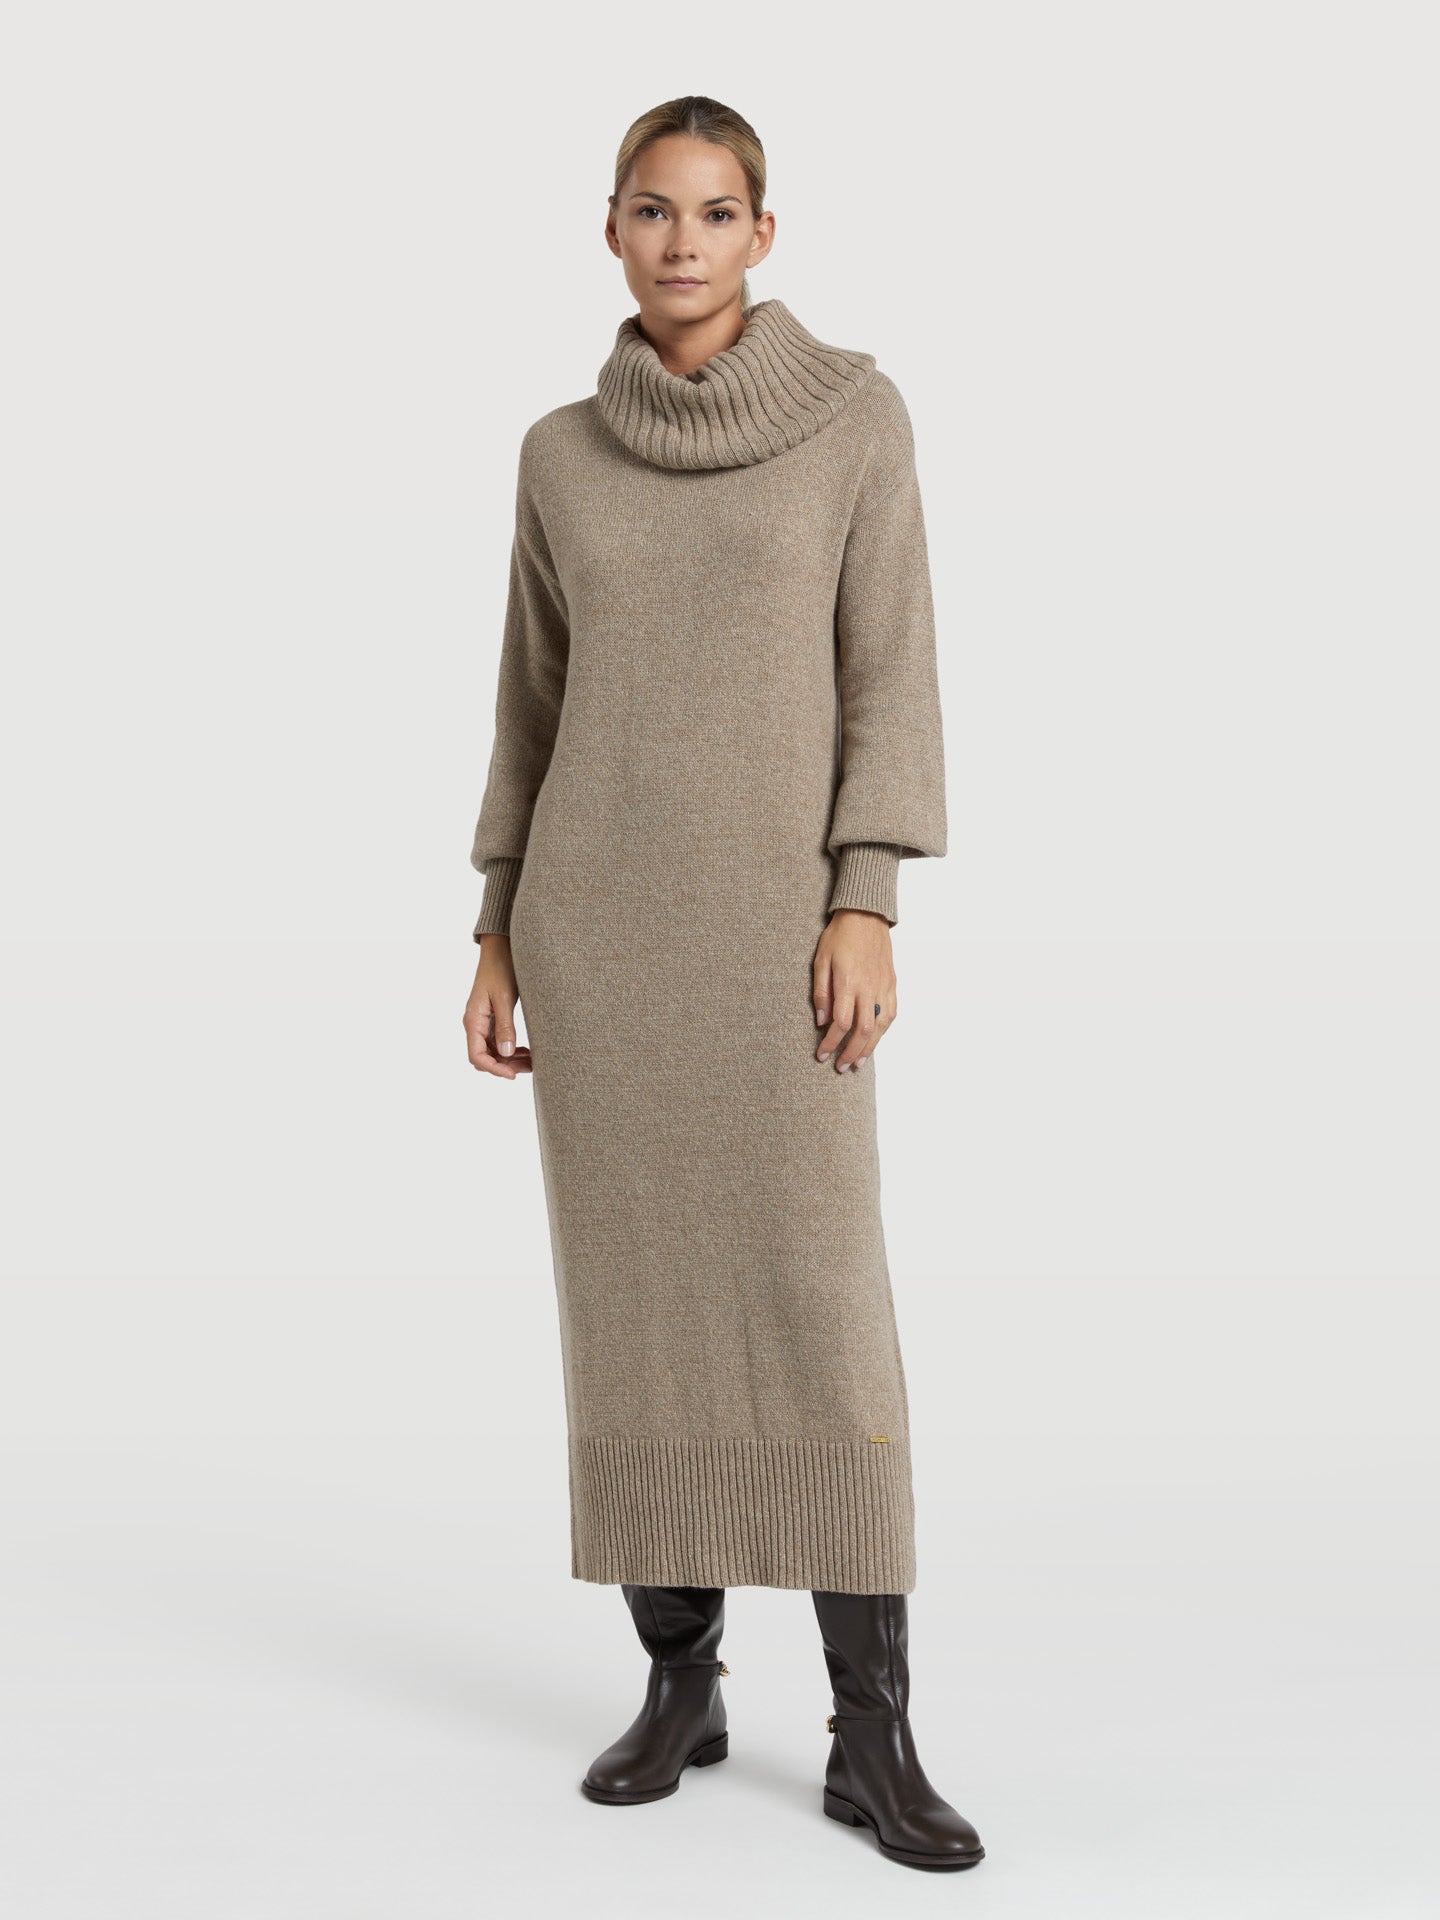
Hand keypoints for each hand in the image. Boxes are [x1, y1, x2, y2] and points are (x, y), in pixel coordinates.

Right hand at [464, 935, 532, 1079]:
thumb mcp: (505, 998)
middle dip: (505, 1067)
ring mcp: (483, 1022)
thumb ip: (506, 1026)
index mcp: (473, 1020)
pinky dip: (511, 1049)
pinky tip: (526, 1051)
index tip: (513, 1075)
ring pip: (493, 1051)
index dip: (494, 1069)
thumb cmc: (501, 968)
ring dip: (510, 1060)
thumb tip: (507, 1053)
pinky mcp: (492, 1018)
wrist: (500, 948)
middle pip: (485, 1057)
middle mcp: (475, 1024)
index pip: (477, 1056)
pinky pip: (498, 1041)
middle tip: (530, 1068)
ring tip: (532, 1062)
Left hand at [813, 909, 896, 1070]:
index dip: (831, 1043)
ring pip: (879, 1026)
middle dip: (849, 1053)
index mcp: (847, 982)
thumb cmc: (839, 937)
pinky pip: (890, 1013)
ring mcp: (882, 986)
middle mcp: (868, 987)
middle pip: (861, 1031)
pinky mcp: (891, 983)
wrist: (865, 916)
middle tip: (839, 1067)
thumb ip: (821, 993)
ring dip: (868, 1048)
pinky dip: (882, 1031)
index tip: (822, 1054)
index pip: (840, 1023)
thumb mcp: (820, 961)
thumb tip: (821, 1021)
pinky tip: (874, 1040)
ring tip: (857, 1062)